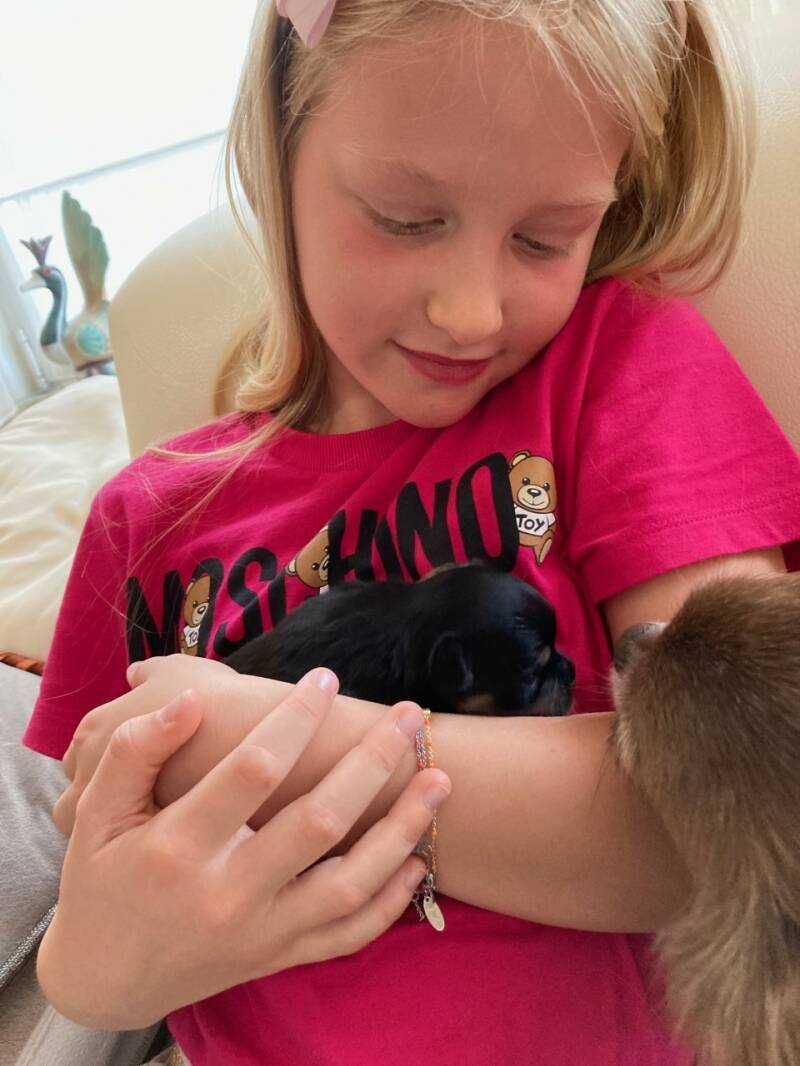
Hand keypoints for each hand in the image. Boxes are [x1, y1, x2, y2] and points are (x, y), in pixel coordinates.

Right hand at [38, 668, 449, 1029]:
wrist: (107, 977)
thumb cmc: (103, 879)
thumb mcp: (96, 813)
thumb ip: (135, 752)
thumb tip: (190, 701)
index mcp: (177, 848)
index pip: (251, 770)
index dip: (295, 718)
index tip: (325, 679)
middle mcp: (227, 894)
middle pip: (318, 821)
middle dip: (371, 762)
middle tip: (407, 715)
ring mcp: (261, 932)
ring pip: (351, 883)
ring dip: (403, 829)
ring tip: (440, 780)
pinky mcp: (281, 956)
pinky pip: (349, 934)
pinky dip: (392, 901)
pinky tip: (418, 859)